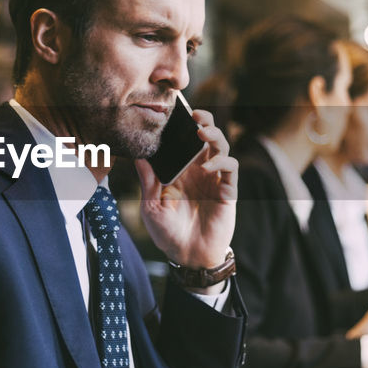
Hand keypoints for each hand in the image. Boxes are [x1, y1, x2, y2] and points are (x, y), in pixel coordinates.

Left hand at [135, 108, 236, 268]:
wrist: (188, 257)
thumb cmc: (168, 233)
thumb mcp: (150, 205)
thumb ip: (147, 180)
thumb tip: (136, 154)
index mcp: (181, 170)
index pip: (185, 140)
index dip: (183, 125)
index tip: (175, 111)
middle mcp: (200, 170)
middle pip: (207, 136)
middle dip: (204, 121)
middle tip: (195, 115)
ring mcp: (215, 179)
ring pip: (222, 147)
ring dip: (214, 136)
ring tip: (201, 133)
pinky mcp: (228, 190)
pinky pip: (231, 168)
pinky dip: (222, 162)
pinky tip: (208, 166)